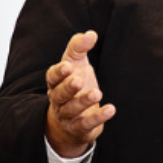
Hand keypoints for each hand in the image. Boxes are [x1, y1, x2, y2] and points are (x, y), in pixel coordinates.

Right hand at [45, 31, 114, 157]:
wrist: (72, 120)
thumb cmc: (75, 86)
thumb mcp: (76, 64)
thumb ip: (79, 47)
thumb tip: (91, 34)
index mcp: (55, 83)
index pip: (52, 77)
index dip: (59, 72)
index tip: (68, 66)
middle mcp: (58, 100)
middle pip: (59, 94)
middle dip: (68, 87)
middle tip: (79, 80)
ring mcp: (67, 116)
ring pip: (71, 109)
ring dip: (84, 101)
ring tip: (98, 93)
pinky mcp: (79, 128)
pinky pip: (86, 124)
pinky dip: (98, 117)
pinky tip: (110, 109)